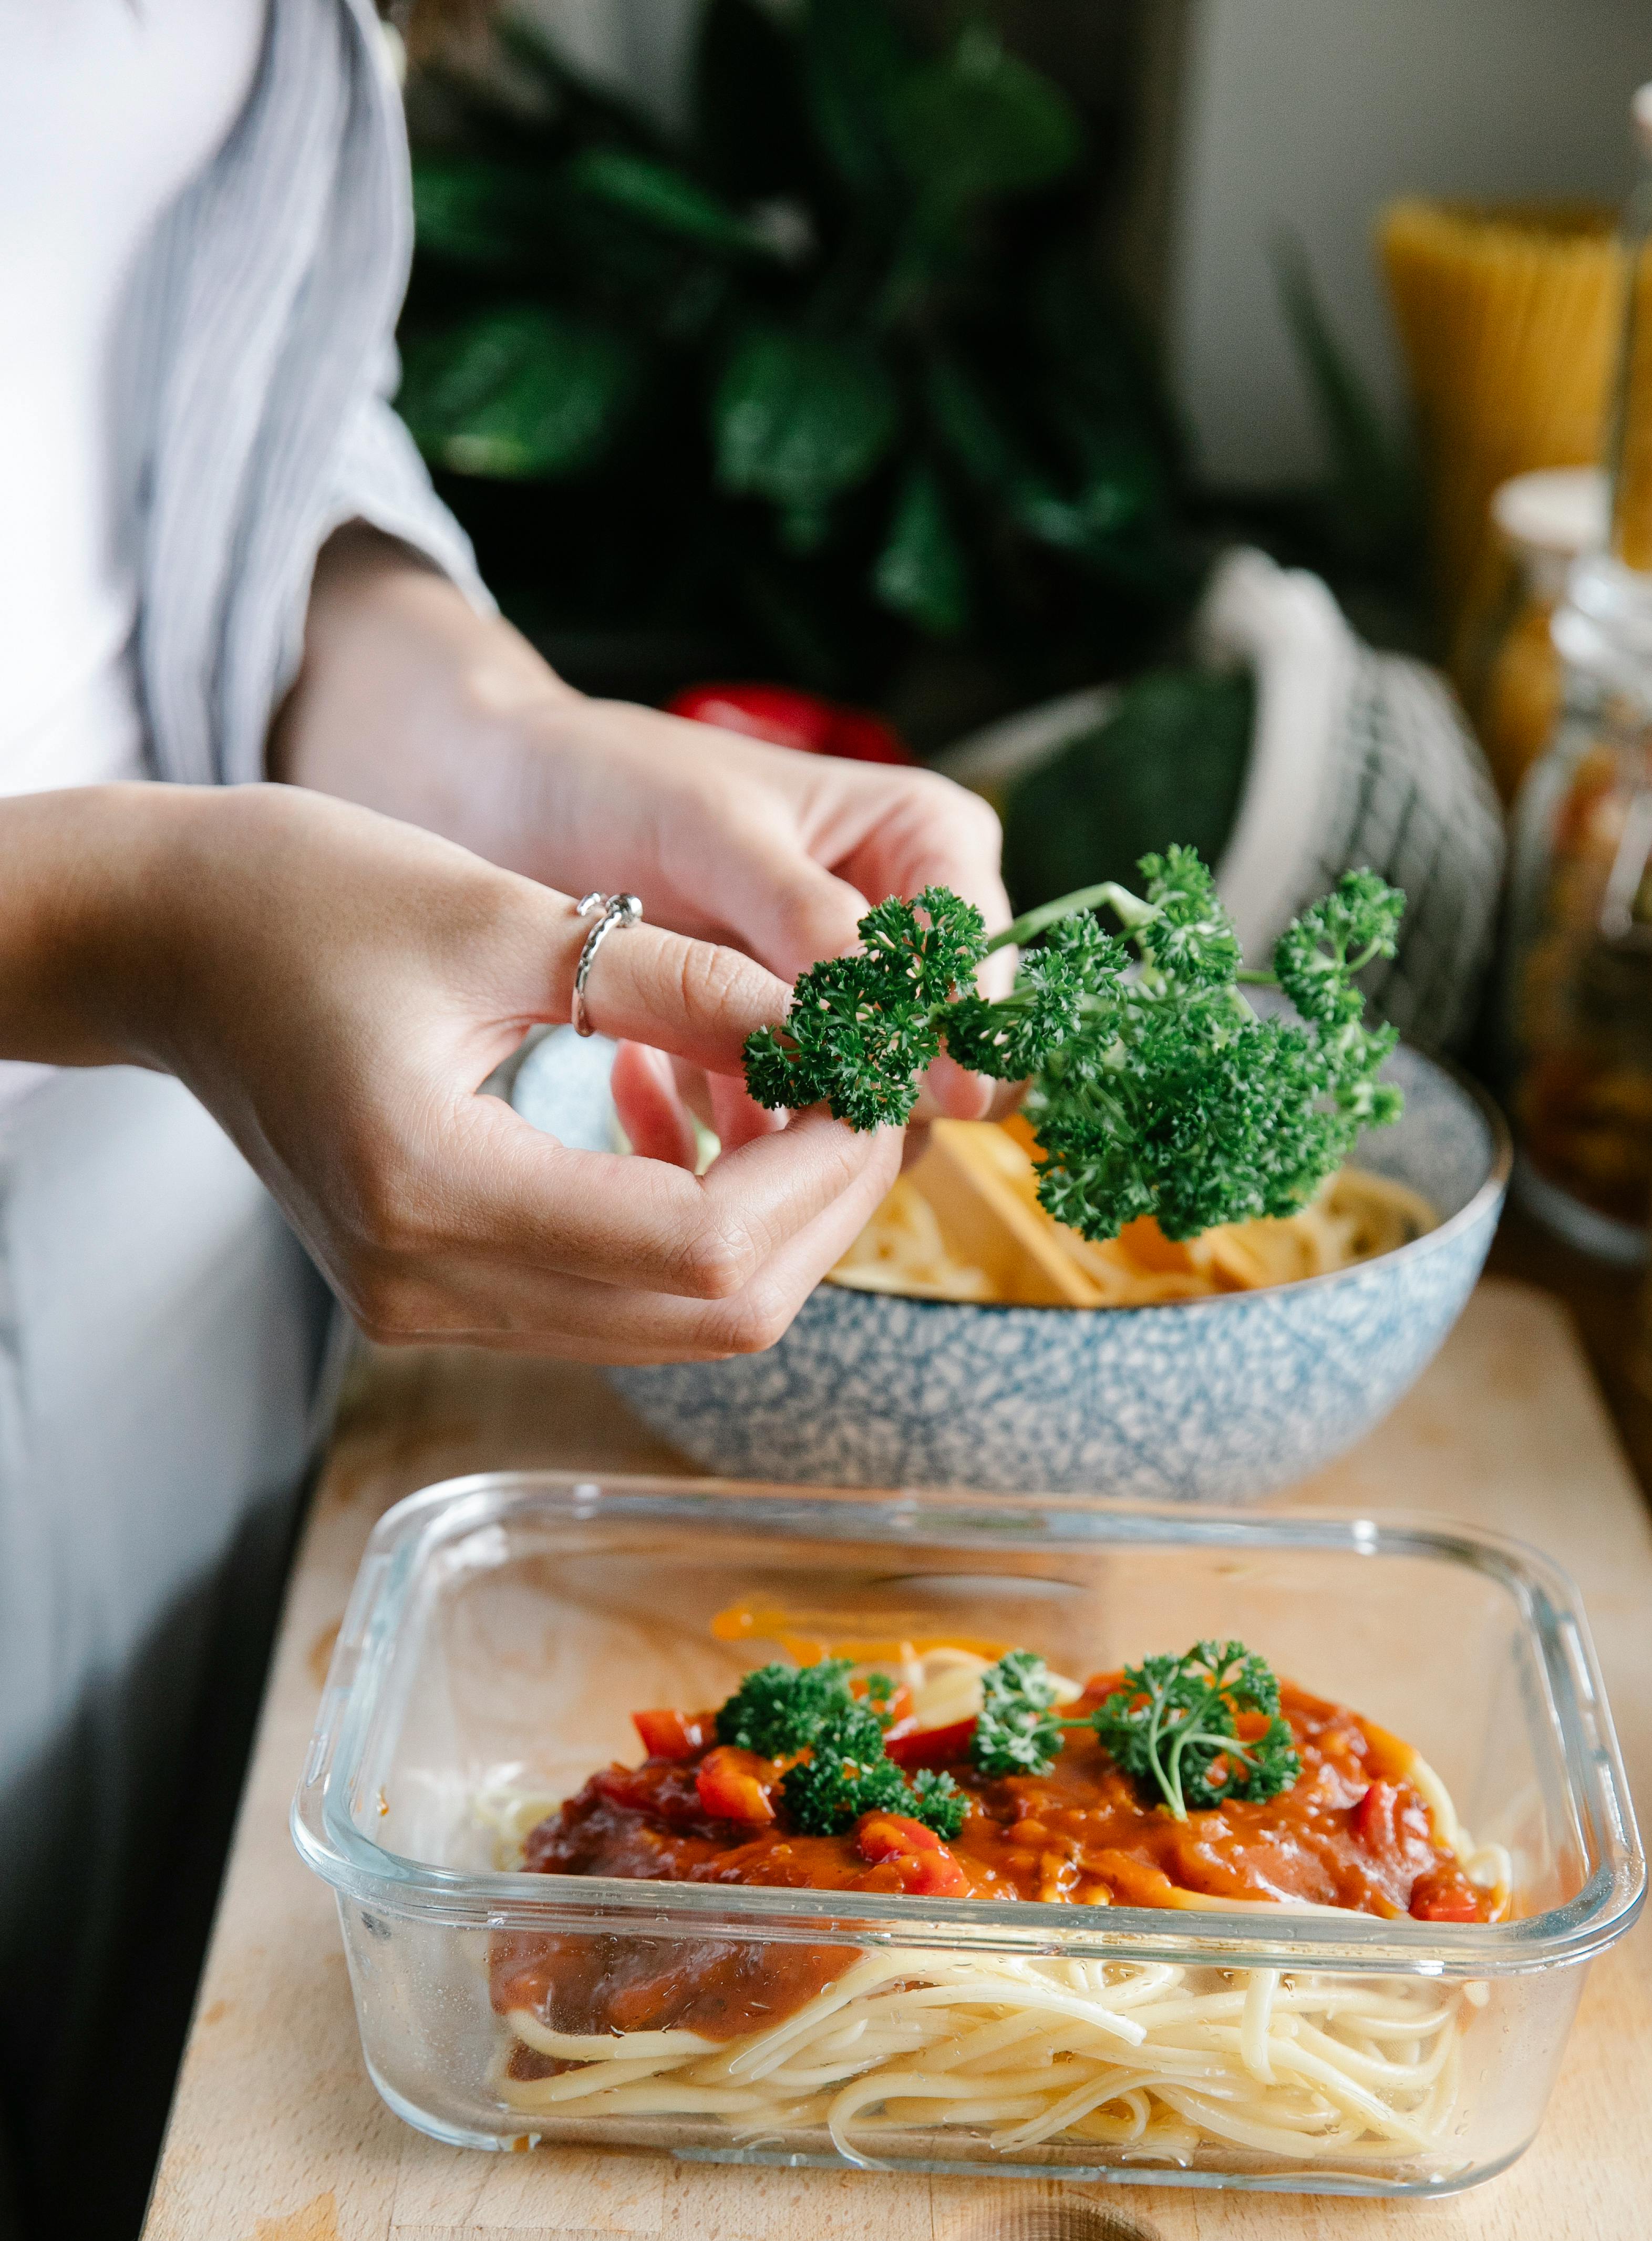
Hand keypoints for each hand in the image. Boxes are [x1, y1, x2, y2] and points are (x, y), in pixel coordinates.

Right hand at [5, 782, 901, 1362]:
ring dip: (772, 1228)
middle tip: (868, 1095)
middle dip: (820, 1211)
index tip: (876, 1077)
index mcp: (431, 1191)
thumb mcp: (508, 913)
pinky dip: (695, 1235)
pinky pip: (614, 1302)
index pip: (701, 1246)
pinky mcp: (436, 1296)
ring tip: (810, 1106)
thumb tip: (841, 1031)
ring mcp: (427, 1310)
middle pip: (708, 1315)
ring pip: (676, 1324)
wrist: (165, 942)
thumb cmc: (306, 896)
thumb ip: (684, 983)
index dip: (821, 1172)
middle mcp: (427, 1286)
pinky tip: (715, 1137)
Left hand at [274, 529, 1012, 1131]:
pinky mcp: (791, 1052)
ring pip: (878, 1104)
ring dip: (796, 1135)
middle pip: (947, 1050)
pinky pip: (800, 1129)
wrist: (512, 799)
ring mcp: (856, 997)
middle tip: (776, 1121)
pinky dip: (733, 1139)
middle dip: (869, 1097)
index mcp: (931, 840)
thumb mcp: (715, 831)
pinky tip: (640, 1103)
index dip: (950, 1037)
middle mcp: (913, 924)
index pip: (980, 961)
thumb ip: (810, 921)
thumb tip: (905, 1024)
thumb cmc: (613, 780)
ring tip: (693, 1118)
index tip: (891, 1093)